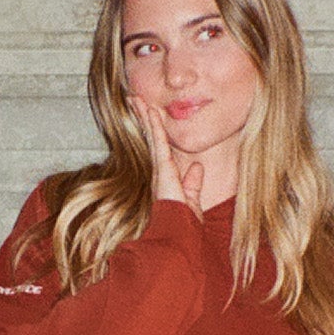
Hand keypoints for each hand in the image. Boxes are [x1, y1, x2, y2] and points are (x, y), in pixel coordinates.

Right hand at [131, 96, 203, 218]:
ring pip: (151, 136)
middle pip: (151, 139)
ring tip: (136, 98)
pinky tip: (150, 109)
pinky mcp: (162, 168)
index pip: (158, 149)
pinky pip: (158, 140)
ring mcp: (158, 169)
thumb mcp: (192, 200)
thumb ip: (193, 183)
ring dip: (145, 116)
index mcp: (165, 178)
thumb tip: (197, 167)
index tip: (149, 116)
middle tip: (136, 100)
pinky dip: (154, 124)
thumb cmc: (184, 225)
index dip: (153, 132)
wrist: (179, 236)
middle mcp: (158, 172)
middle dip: (144, 119)